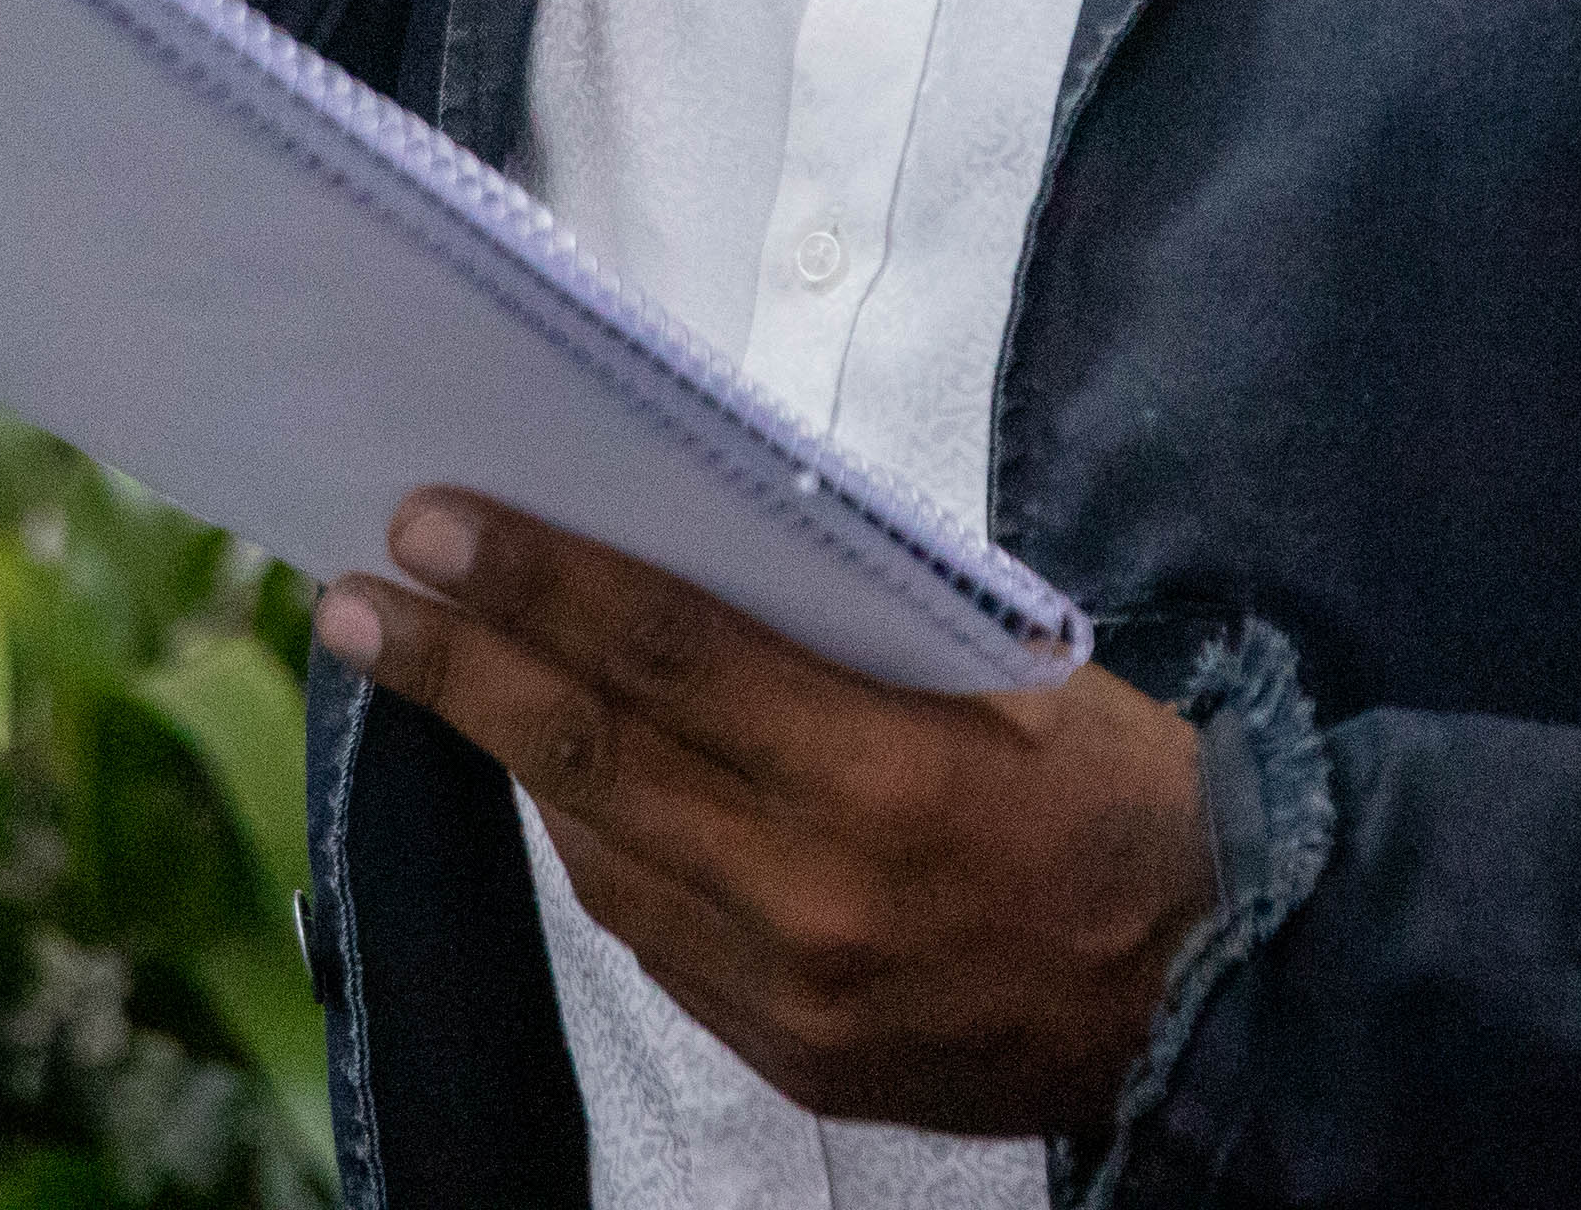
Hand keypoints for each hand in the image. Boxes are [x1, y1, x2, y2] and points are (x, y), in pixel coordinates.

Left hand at [319, 492, 1210, 1137]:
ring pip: (605, 856)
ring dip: (509, 757)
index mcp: (888, 771)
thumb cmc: (1120, 793)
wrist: (1218, 987)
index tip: (433, 525)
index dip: (537, 584)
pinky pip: (654, 940)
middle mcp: (821, 891)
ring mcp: (795, 991)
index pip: (666, 654)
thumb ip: (843, 631)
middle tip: (362, 600)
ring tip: (434, 669)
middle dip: (463, 668)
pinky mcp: (791, 1056)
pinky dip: (596, 849)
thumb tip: (679, 560)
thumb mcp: (1005, 667)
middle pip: (597, 758)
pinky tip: (553, 784)